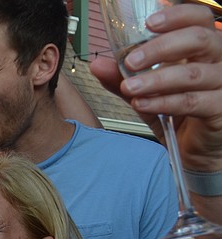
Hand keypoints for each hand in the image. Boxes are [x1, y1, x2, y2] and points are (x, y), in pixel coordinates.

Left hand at [90, 3, 221, 171]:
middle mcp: (218, 61)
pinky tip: (143, 104)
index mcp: (202, 50)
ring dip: (156, 79)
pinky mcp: (220, 109)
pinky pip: (191, 101)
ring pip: (193, 73)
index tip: (150, 23)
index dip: (178, 15)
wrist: (194, 152)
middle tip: (132, 61)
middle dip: (161, 47)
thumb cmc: (176, 115)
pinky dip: (164, 102)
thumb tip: (98, 64)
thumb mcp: (146, 93)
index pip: (199, 18)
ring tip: (130, 87)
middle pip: (199, 39)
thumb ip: (124, 78)